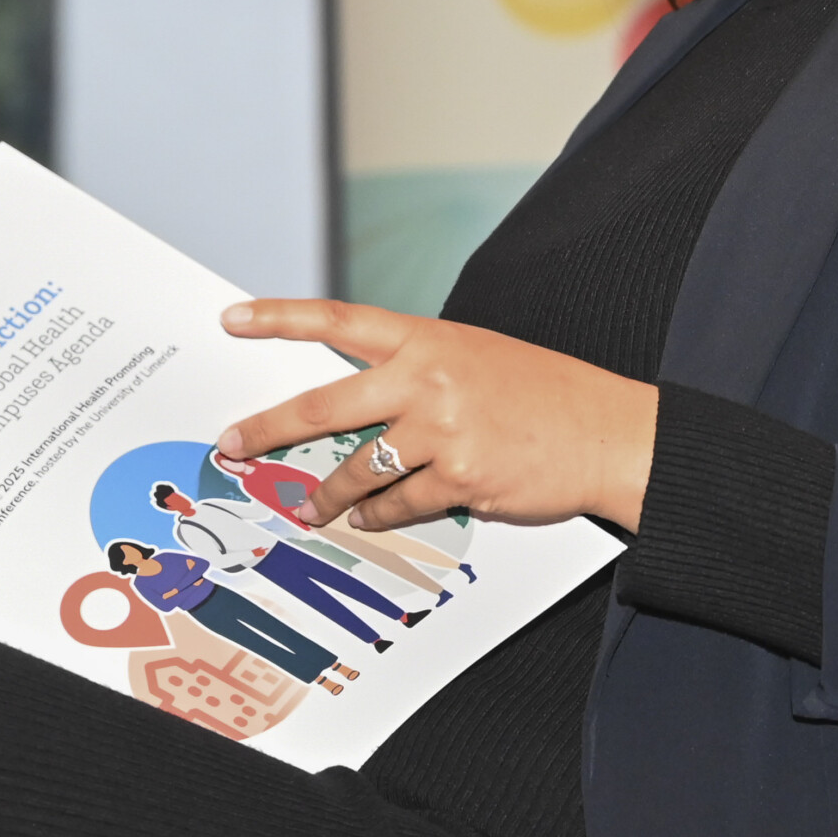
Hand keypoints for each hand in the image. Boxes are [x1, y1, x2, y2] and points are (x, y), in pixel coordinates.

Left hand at [215, 299, 656, 533]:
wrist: (605, 431)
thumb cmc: (539, 393)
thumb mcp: (471, 356)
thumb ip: (413, 371)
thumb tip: (353, 409)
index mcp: (425, 338)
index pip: (337, 320)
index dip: (280, 317)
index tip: (232, 318)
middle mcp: (426, 377)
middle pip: (324, 405)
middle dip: (268, 429)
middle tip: (232, 444)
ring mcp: (442, 429)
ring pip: (357, 468)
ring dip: (327, 494)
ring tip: (311, 506)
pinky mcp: (460, 478)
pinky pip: (397, 504)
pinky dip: (377, 515)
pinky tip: (368, 519)